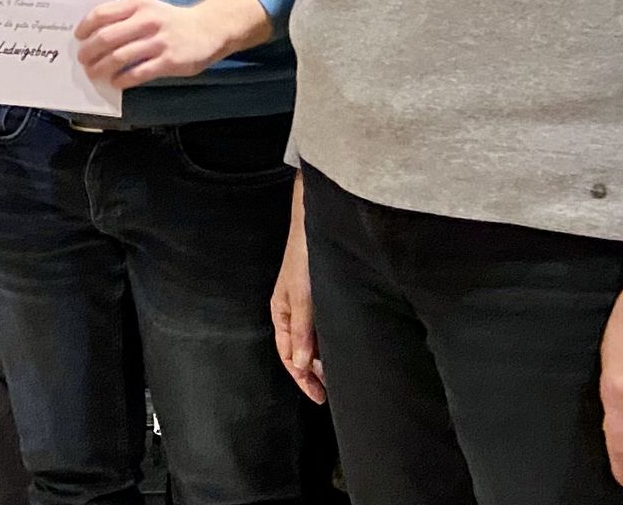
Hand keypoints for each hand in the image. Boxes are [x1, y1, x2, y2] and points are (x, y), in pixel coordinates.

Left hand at [75, 0, 271, 88]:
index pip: (102, 14)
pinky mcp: (169, 62)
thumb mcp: (147, 8)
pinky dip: (122, 80)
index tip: (78, 38)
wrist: (209, 29)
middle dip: (89, 52)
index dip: (85, 27)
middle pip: (106, 38)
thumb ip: (124, 16)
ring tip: (94, 74)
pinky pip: (138, 73)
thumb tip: (92, 34)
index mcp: (138, 4)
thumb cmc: (170, 20)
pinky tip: (116, 82)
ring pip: (119, 57)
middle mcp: (147, 21)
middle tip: (82, 61)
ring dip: (101, 68)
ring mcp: (159, 42)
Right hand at [270, 174, 325, 402]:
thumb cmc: (304, 257)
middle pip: (300, 352)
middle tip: (332, 394)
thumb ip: (302, 331)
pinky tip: (342, 348)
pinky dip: (329, 343)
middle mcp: (292, 312)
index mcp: (281, 314)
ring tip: (339, 377)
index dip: (303, 379)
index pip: (289, 356)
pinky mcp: (320, 297)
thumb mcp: (302, 297)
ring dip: (323, 360)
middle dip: (313, 374)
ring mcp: (306, 306)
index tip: (319, 398)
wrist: (317, 223)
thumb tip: (302, 366)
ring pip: (312, 342)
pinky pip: (322, 329)